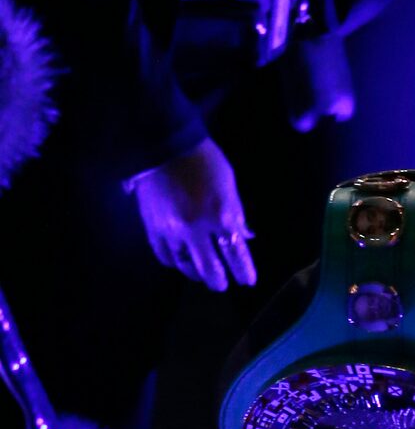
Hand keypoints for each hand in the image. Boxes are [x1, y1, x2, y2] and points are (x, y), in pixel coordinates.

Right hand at [129, 138, 256, 290]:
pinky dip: (174, 262)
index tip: (247, 281)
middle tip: (222, 284)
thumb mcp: (229, 184)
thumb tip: (246, 237)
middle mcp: (196, 228)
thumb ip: (237, 213)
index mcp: (220, 215)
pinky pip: (164, 255)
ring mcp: (172, 230)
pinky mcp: (152, 227)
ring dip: (196, 273)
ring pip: (185, 265)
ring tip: (201, 274)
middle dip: (218, 281)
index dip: (243, 272)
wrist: (164, 144)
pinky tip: (180, 262)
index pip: (236, 255)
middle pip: (209, 268)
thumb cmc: (204, 160)